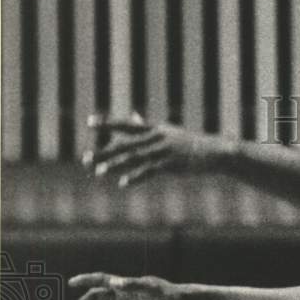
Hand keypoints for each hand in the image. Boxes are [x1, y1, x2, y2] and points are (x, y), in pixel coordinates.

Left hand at [83, 113, 233, 187]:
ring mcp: (163, 151)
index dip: (108, 124)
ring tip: (99, 172)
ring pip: (133, 157)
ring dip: (115, 165)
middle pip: (124, 144)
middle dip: (104, 152)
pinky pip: (149, 170)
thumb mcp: (168, 132)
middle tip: (86, 159)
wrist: (214, 153)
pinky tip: (123, 183)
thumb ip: (147, 126)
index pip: (127, 125)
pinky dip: (135, 176)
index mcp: (155, 129)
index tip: (89, 123)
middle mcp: (156, 138)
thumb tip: (132, 116)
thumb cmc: (191, 144)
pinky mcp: (170, 164)